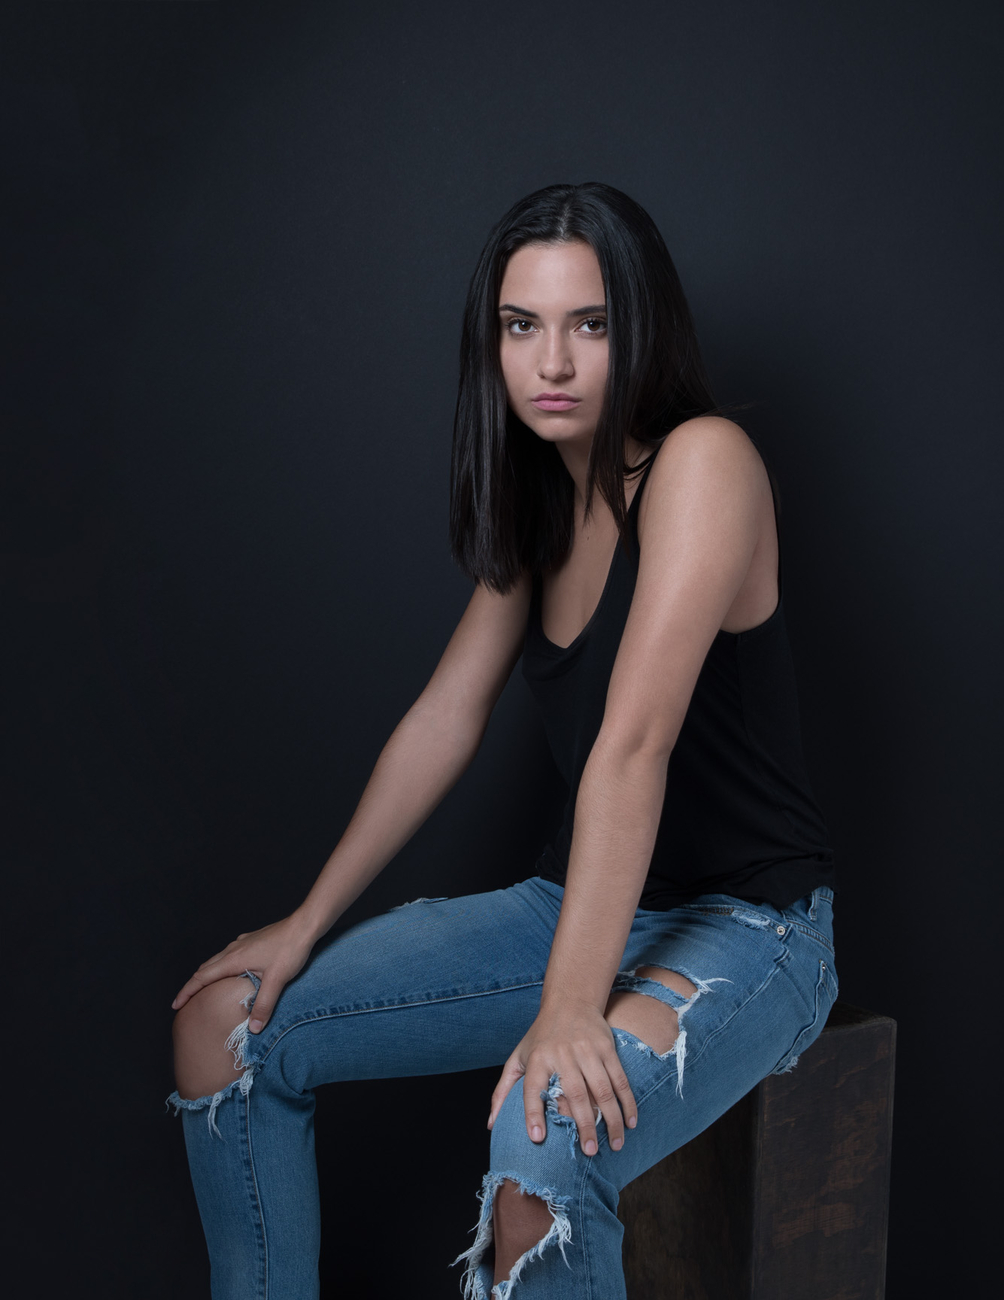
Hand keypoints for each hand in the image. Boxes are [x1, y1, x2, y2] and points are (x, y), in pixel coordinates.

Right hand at [170, 912, 317, 1033]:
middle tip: (185, 1002)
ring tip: (204, 990)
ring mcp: (243, 942)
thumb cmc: (291, 949)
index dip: (187, 992)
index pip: (202, 977)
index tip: (176, 1005)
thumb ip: (264, 1005)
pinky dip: (222, 966)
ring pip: (217, 960)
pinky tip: (231, 972)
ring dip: (207, 975)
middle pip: (205, 968)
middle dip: (193, 985)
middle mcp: (234, 949)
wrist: (305, 925)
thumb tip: (254, 1029)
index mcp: (234, 959)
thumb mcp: (277, 980)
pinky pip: (229, 955)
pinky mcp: (252, 940)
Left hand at [486, 1002, 637, 1156]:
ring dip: (611, 1119)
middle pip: (575, 1094)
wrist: (570, 1000)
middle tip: (589, 1152)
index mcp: (537, 1059)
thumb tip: (491, 1124)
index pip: (532, 1088)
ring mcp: (587, 1050)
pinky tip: (630, 1122)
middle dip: (584, 1126)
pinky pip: (619, 1079)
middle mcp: (561, 1054)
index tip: (537, 1138)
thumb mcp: (518, 1057)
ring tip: (615, 1145)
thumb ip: (503, 1090)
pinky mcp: (606, 1047)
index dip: (533, 1113)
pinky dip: (627, 1102)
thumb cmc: (541, 1036)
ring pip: (602, 1090)